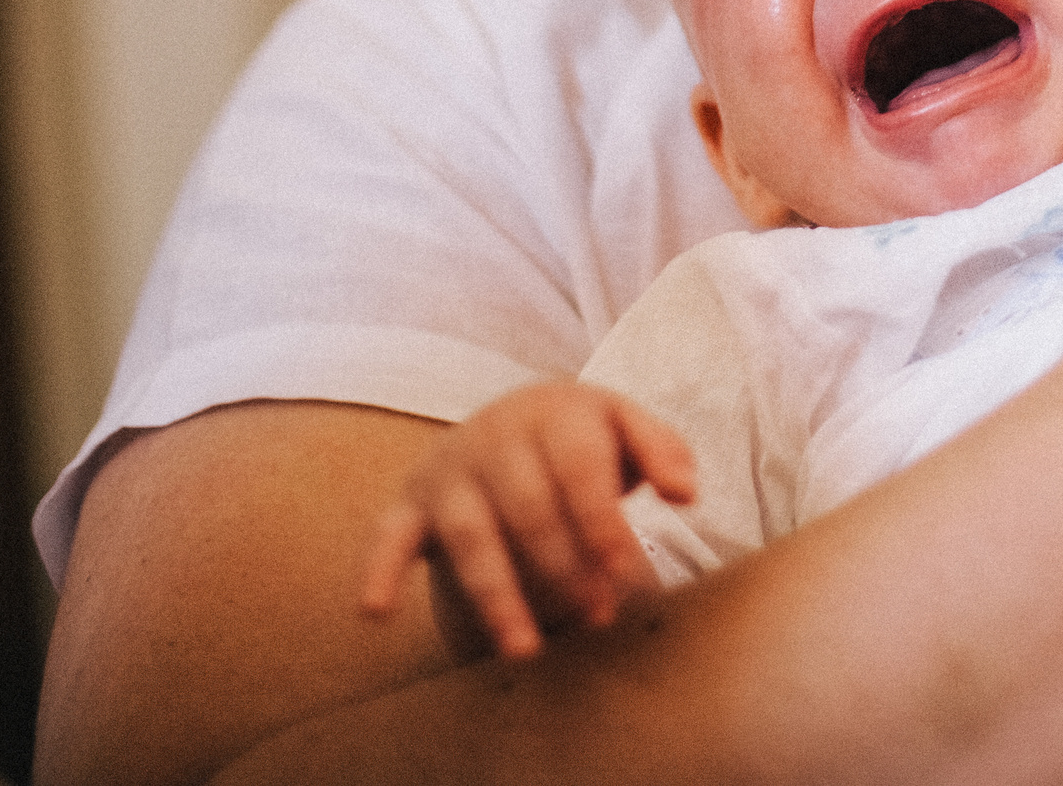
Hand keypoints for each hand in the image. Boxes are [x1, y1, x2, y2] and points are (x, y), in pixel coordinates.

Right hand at [357, 380, 696, 659]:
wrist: (516, 416)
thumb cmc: (586, 438)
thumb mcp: (629, 427)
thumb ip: (664, 452)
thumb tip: (686, 492)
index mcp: (556, 412)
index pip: (580, 471)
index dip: (604, 526)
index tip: (630, 577)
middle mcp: (497, 434)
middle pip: (529, 508)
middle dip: (565, 567)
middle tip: (599, 615)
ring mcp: (451, 468)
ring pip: (469, 535)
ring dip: (496, 595)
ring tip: (525, 651)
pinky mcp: (414, 500)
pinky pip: (388, 534)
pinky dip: (378, 569)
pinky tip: (376, 613)